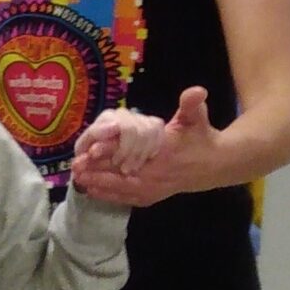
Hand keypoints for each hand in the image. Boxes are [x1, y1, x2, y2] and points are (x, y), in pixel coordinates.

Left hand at [71, 86, 225, 206]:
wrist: (213, 165)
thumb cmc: (200, 137)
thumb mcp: (197, 118)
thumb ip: (192, 104)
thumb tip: (197, 91)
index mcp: (166, 154)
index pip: (135, 153)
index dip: (114, 152)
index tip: (93, 150)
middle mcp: (158, 175)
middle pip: (123, 176)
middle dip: (98, 172)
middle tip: (76, 167)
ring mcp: (154, 189)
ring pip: (122, 190)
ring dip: (99, 185)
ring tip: (77, 179)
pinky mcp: (151, 196)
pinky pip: (127, 198)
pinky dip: (109, 196)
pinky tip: (91, 190)